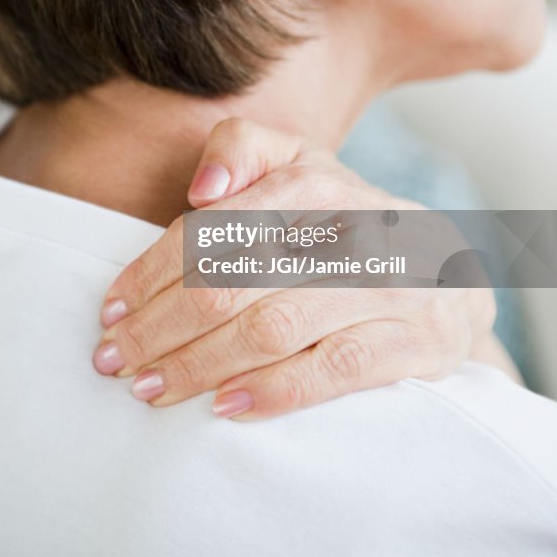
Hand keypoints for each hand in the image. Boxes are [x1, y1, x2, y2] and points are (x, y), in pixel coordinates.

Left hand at [92, 118, 498, 419]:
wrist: (446, 269)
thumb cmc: (344, 220)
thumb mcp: (298, 163)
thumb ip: (242, 148)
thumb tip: (202, 189)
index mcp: (310, 181)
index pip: (210, 231)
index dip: (150, 275)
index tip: (110, 314)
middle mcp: (349, 227)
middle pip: (230, 283)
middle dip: (161, 328)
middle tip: (114, 362)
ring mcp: (385, 285)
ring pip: (272, 329)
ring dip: (200, 365)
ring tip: (152, 389)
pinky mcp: (415, 339)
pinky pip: (334, 371)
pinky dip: (274, 392)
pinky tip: (225, 407)